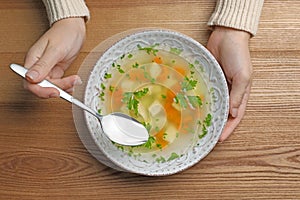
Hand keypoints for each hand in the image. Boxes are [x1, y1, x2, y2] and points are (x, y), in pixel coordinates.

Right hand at [24, 17, 85, 97]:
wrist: (74, 27)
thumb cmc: (64, 33)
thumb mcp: (55, 50)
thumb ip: (43, 65)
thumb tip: (30, 78)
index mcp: (32, 60)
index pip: (30, 83)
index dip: (41, 90)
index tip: (55, 92)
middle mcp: (38, 67)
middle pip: (41, 87)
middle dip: (55, 90)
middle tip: (68, 89)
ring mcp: (47, 69)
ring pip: (51, 86)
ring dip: (64, 87)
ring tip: (75, 81)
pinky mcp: (56, 70)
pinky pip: (59, 83)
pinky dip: (67, 85)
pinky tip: (74, 82)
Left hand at [207, 26, 251, 141]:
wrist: (227, 35)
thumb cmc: (238, 54)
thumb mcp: (243, 76)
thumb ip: (238, 95)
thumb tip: (234, 114)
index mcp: (241, 94)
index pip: (235, 117)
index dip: (228, 129)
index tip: (218, 140)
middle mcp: (229, 92)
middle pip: (222, 113)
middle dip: (215, 125)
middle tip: (205, 136)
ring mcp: (218, 86)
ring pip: (212, 105)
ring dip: (206, 115)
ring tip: (196, 125)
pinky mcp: (208, 79)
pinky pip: (203, 93)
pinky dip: (198, 101)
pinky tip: (190, 108)